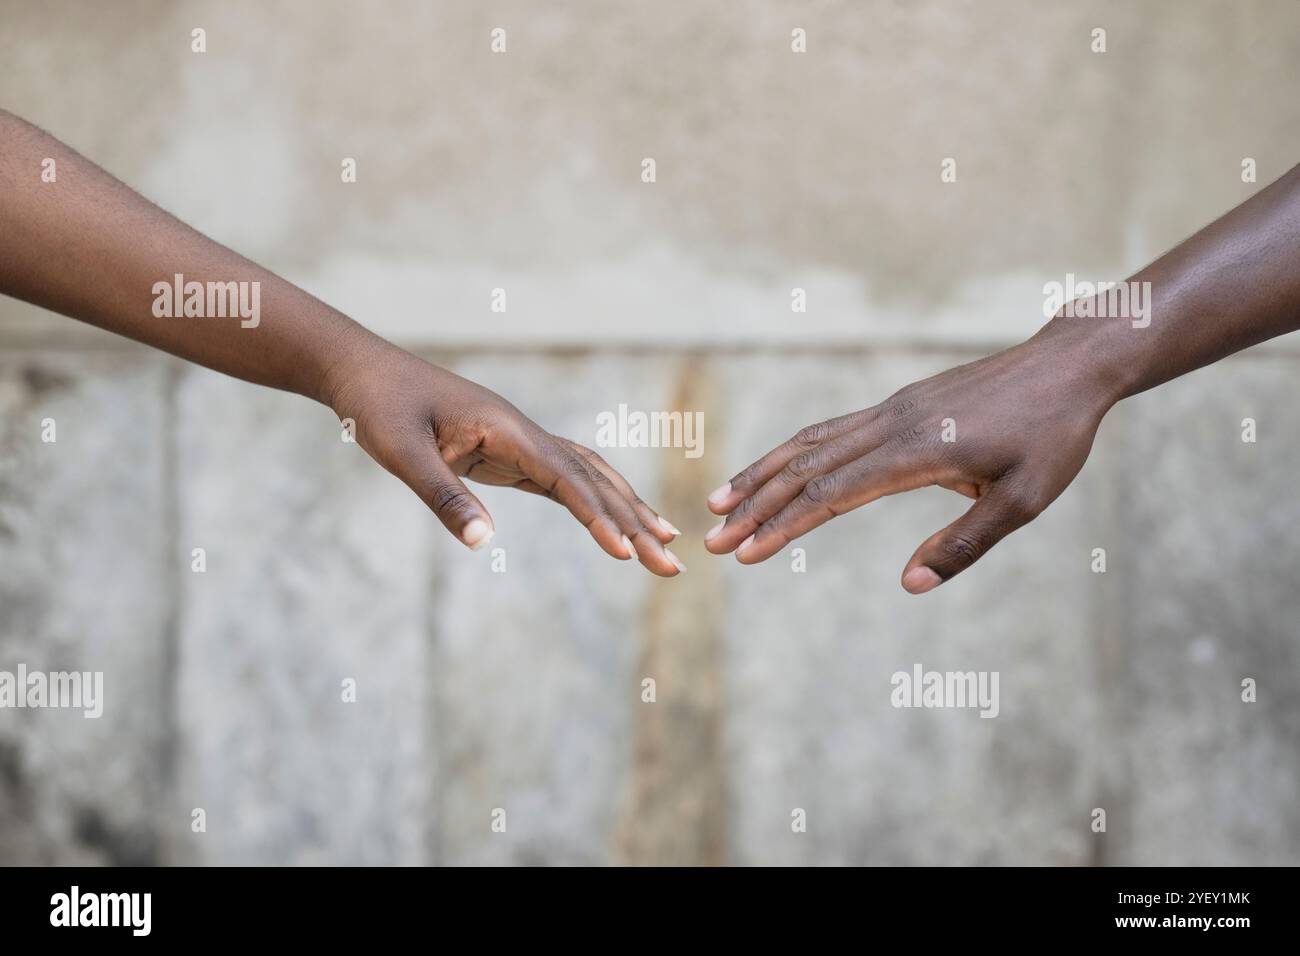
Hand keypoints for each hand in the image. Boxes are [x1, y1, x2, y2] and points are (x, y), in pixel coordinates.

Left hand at [324, 335, 684, 575]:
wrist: (363, 371)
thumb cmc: (378, 407)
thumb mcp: (401, 452)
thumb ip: (443, 496)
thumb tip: (485, 544)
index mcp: (507, 428)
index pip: (567, 478)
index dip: (600, 516)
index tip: (629, 552)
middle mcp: (525, 432)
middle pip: (594, 479)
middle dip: (635, 522)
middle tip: (672, 566)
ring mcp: (521, 441)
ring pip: (589, 477)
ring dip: (626, 510)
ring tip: (664, 542)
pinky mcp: (510, 452)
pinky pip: (565, 480)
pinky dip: (595, 502)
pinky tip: (613, 523)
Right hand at [704, 322, 1117, 591]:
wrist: (1070, 363)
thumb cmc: (1054, 435)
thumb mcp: (1024, 500)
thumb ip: (963, 544)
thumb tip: (909, 585)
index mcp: (916, 452)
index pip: (830, 496)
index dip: (782, 527)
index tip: (745, 554)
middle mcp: (891, 424)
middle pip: (804, 468)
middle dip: (753, 507)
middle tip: (711, 542)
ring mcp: (890, 409)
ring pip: (808, 442)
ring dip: (761, 474)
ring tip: (719, 500)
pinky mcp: (898, 404)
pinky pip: (830, 429)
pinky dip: (791, 452)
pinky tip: (777, 469)